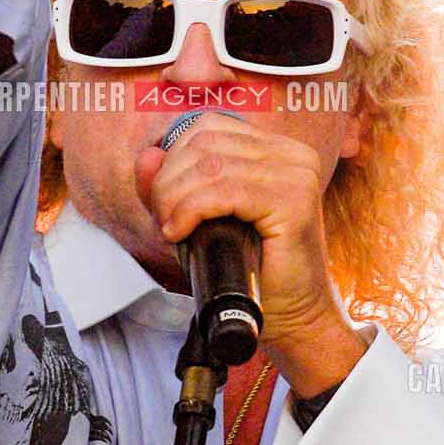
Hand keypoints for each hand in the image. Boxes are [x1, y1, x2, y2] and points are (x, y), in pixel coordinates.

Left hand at [133, 114, 368, 396]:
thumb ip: (172, 188)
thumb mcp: (201, 221)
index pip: (208, 127)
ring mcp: (297, 175)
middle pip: (204, 143)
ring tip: (172, 231)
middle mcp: (293, 154)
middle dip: (169, 182)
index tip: (165, 201)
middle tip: (164, 221)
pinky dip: (191, 210)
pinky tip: (180, 233)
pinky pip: (225, 192)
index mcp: (277, 149)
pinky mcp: (294, 202)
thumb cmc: (251, 271)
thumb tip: (146, 155)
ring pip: (211, 165)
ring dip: (175, 199)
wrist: (293, 317)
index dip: (173, 159)